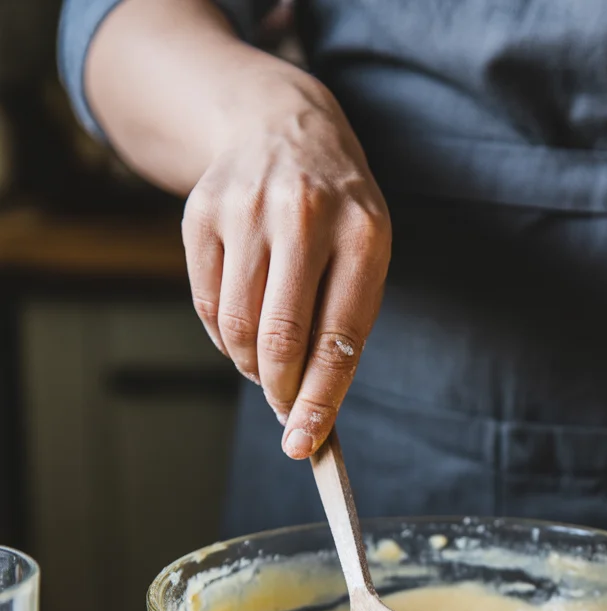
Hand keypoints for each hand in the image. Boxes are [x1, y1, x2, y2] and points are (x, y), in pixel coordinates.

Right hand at [181, 68, 390, 457]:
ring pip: (239, 328)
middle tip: (285, 410)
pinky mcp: (202, 213)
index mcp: (363, 234)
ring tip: (269, 363)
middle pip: (281, 338)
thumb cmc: (338, 216)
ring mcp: (247, 209)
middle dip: (281, 391)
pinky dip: (226, 338)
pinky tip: (245, 331)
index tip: (305, 445)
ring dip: (252, 367)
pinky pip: (208, 307)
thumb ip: (344, 332)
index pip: (337, 340)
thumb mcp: (365, 259)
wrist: (285, 130)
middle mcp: (304, 215)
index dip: (319, 402)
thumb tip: (308, 414)